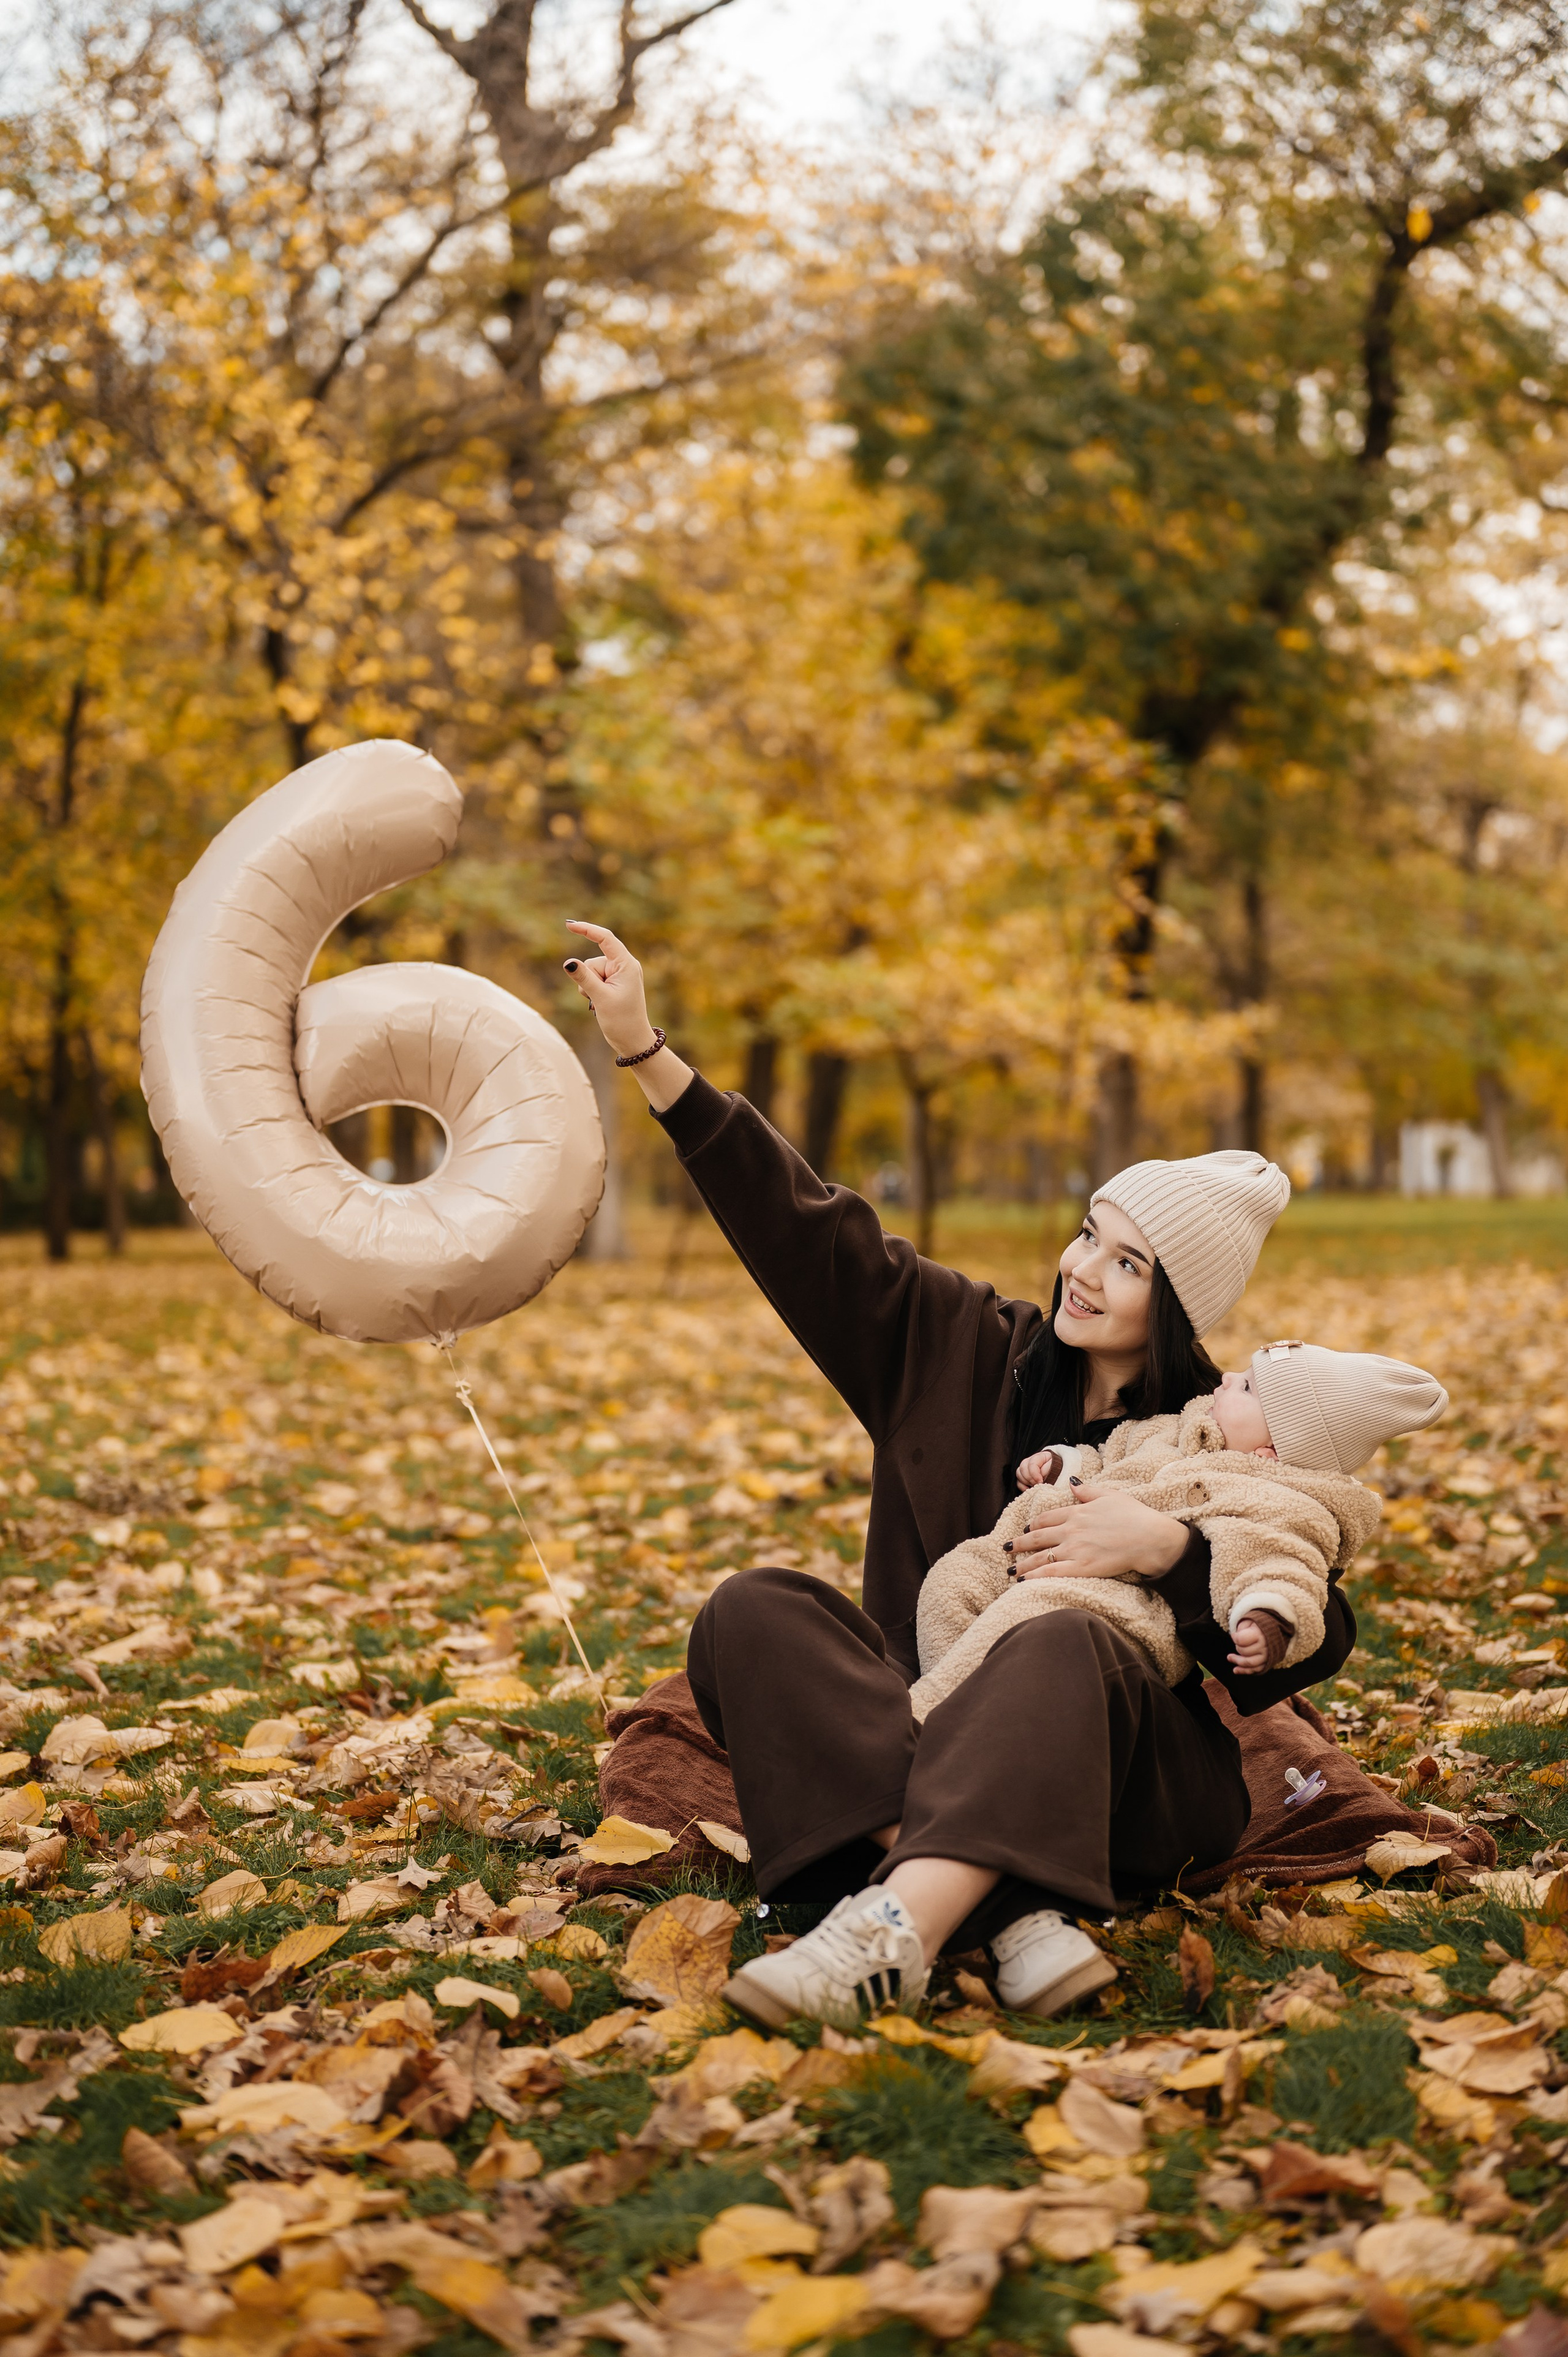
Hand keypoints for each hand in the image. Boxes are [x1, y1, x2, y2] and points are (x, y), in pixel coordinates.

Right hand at [563, 922, 657, 1057]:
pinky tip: (600, 1003)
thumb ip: (584, 978)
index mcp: (627, 965)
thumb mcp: (600, 998)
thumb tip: (568, 962)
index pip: (605, 939)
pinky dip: (591, 991)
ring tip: (602, 1003)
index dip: (587, 929)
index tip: (569, 925)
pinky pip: (592, 980)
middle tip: (601, 998)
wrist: (632, 1041)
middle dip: (589, 978)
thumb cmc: (622, 1021)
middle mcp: (624, 966)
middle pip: (593, 960)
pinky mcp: (613, 983)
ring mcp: (619, 975)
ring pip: (590, 971)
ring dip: (590, 987)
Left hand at [1006, 1482, 1188, 1582]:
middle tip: (1006, 1548)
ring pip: (1040, 1557)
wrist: (1149, 1537)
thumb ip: (1087, 1490)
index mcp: (1077, 1512)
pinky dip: (1035, 1577)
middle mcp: (1071, 1530)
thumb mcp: (1110, 1494)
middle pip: (1037, 1537)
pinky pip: (1051, 1572)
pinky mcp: (1082, 1568)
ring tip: (1010, 1570)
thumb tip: (1072, 1482)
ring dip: (1023, 1564)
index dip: (1033, 1523)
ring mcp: (1075, 1550)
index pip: (1047, 1518)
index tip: (1025, 1528)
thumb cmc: (1134, 1515)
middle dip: (1019, 1543)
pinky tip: (1023, 1582)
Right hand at [1015, 1448, 1062, 1489]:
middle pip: (1023, 1467)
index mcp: (1041, 1456)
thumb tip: (1040, 1480)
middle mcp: (1032, 1460)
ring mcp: (1027, 1468)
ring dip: (1027, 1482)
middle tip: (1039, 1485)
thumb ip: (1049, 1472)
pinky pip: (1018, 1481)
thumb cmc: (1062, 1470)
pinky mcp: (1026, 1476)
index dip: (1035, 1474)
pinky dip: (1023, 1486)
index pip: (1032, 1463)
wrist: (1064, 1473)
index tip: (1041, 1482)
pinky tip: (1030, 1489)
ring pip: (1019, 1473)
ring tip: (1036, 1487)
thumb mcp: (1058, 1469)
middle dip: (1031, 1479)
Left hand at [1228, 1617, 1267, 1674]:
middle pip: (1244, 1651)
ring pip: (1249, 1663)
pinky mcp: (1268, 1663)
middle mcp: (1265, 1647)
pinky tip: (1235, 1670)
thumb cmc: (1259, 1625)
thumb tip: (1235, 1638)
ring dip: (1237, 1661)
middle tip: (1238, 1643)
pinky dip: (1244, 1671)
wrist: (1276, 1631)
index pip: (1241, 1640)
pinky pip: (1255, 1670)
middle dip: (1238, 1647)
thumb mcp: (1250, 1621)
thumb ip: (1242, 1629)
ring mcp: (1267, 1656)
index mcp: (1260, 1634)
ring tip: (1229, 1658)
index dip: (1235, 1638)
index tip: (1234, 1635)